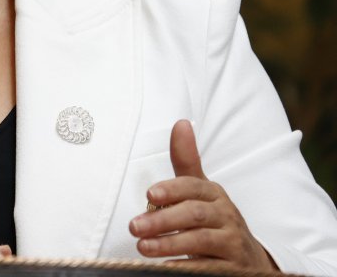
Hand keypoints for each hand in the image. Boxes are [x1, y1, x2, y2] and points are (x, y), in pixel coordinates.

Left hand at [128, 119, 277, 270]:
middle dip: (163, 220)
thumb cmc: (215, 219)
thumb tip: (181, 124)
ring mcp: (232, 243)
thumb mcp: (201, 190)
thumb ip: (186, 160)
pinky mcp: (235, 269)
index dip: (171, 189)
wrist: (249, 258)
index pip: (193, 187)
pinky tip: (166, 267)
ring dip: (169, 245)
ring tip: (143, 247)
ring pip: (200, 241)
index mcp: (215, 194)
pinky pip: (210, 267)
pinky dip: (188, 267)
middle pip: (194, 215)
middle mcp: (226, 216)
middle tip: (135, 226)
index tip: (150, 194)